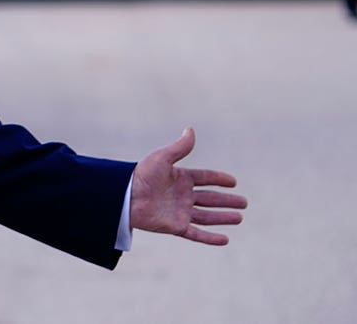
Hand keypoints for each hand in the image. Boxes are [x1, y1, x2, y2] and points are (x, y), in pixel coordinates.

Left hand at [130, 127, 246, 244]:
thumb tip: (190, 130)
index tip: (233, 181)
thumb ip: (180, 148)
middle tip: (244, 202)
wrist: (125, 197)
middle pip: (209, 198)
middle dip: (226, 201)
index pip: (204, 178)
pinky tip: (225, 239)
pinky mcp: (175, 226)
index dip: (219, 179)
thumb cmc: (141, 175)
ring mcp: (179, 212)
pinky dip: (210, 238)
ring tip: (240, 218)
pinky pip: (196, 234)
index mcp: (179, 178)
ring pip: (207, 216)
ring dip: (223, 217)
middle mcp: (181, 195)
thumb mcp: (162, 158)